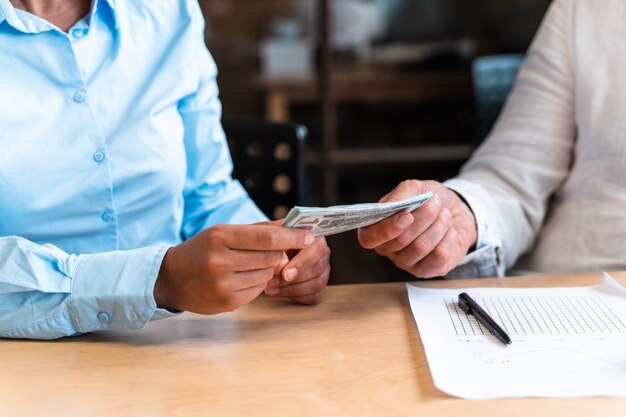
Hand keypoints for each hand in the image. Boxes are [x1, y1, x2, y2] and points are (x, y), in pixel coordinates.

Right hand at [154, 223, 314, 313]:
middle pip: (271, 257)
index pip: (267, 237)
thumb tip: (290, 225)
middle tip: (276, 251)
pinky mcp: (228, 303)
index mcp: (220, 237)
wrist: (171, 278)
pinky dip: (256, 283)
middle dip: (280, 254)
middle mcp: (221, 261)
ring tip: (249, 265)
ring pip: (267, 275)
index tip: (309, 236)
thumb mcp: (223, 232)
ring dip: (267, 269)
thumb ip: (258, 229)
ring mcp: (224, 284)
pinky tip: (241, 278)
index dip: (292, 237)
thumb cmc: (201, 250)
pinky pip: (258, 291)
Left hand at [265, 236, 330, 304]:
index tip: (285, 273)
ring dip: (292, 289)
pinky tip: (280, 292)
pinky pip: (314, 296)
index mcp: (315, 238)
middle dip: (294, 279)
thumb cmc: (274, 246)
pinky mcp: (320, 288)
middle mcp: (323, 255)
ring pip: (316, 284)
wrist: (272, 258)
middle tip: (273, 282)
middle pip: (317, 268)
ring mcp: (323, 272)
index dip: (302, 263)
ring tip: (271, 288)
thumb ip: (278, 246)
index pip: (318, 249)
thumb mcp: (274, 240)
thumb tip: (280, 260)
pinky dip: (296, 296)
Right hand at [357, 180, 476, 277]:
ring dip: (439, 225)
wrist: (454, 212)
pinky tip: (449, 231)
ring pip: (421, 246)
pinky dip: (448, 238)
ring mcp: (405, 262)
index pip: (369, 238)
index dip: (387, 229)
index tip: (407, 216)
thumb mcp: (415, 188)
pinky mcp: (426, 270)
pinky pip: (438, 256)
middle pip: (400, 240)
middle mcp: (387, 248)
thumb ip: (401, 194)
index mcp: (376, 228)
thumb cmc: (428, 201)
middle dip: (424, 217)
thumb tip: (391, 206)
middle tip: (435, 203)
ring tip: (445, 214)